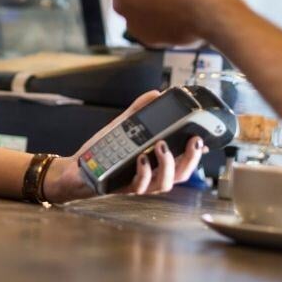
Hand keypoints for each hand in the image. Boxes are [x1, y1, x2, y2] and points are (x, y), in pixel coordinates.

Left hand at [44, 90, 206, 202]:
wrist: (78, 169)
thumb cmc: (104, 151)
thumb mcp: (123, 127)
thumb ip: (139, 112)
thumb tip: (155, 94)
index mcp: (155, 162)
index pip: (184, 161)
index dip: (197, 154)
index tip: (203, 139)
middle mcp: (152, 176)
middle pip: (182, 174)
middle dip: (191, 159)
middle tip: (193, 141)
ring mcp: (140, 184)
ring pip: (165, 183)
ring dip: (167, 164)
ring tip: (161, 144)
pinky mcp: (124, 188)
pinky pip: (140, 186)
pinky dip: (144, 172)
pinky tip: (141, 158)